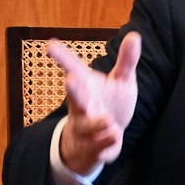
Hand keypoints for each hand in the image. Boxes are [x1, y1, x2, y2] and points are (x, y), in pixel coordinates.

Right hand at [50, 32, 141, 175]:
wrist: (102, 138)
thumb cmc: (109, 101)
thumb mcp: (121, 81)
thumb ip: (126, 61)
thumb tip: (135, 35)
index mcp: (85, 85)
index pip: (73, 68)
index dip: (62, 57)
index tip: (49, 45)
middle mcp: (81, 106)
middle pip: (75, 100)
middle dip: (73, 92)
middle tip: (70, 80)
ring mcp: (85, 127)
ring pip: (86, 127)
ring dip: (96, 124)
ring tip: (110, 123)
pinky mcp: (95, 147)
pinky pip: (99, 149)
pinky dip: (106, 146)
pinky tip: (114, 140)